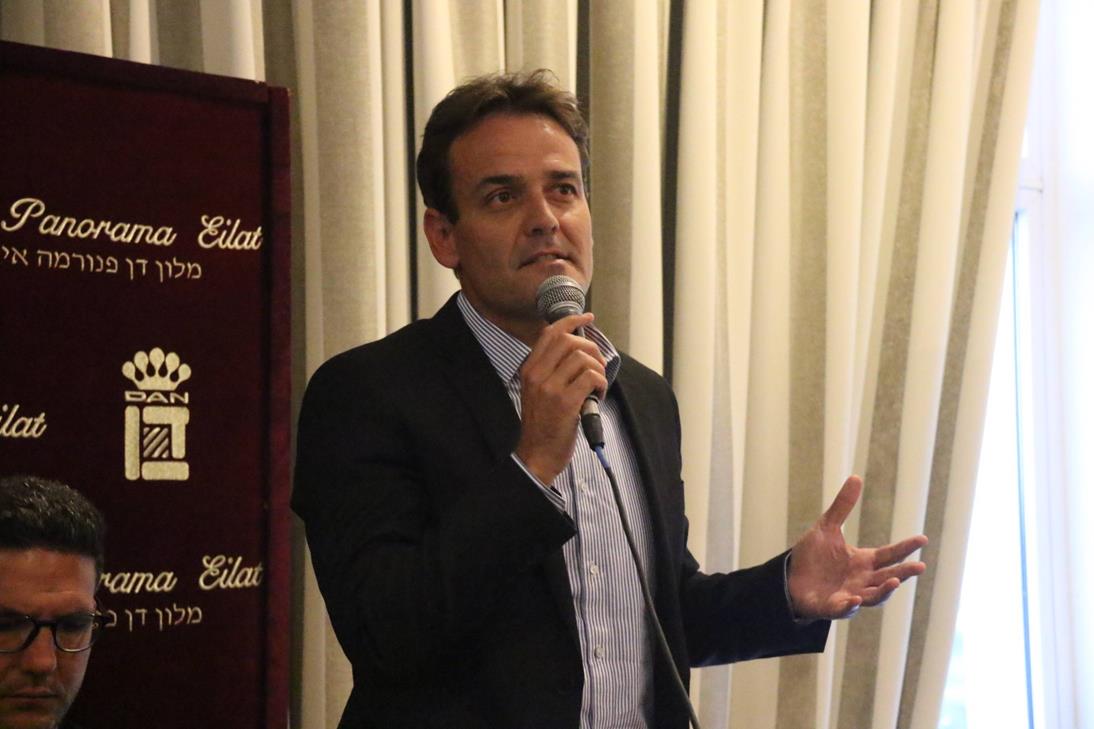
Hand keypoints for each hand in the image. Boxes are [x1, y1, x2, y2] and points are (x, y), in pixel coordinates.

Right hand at [514, 313, 606, 483]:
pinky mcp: (565, 403)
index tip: (587, 317)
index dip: (572, 321)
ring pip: (583, 358)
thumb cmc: (542, 425)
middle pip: (569, 341)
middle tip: (597, 365)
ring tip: (597, 386)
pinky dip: (601, 383)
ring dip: (598, 369)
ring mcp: (550, 388)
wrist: (536, 455)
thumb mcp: (537, 392)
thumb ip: (551, 370)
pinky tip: (598, 396)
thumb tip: (579, 349)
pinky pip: (591, 377)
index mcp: (530, 370)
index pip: (550, 333)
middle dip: (591, 348)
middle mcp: (537, 375)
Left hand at [788, 475, 926, 619]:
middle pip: (888, 577)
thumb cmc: (812, 556)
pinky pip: (844, 609)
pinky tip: (854, 599)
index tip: (922, 538)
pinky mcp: (832, 607)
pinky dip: (850, 606)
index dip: (905, 548)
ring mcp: (849, 595)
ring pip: (873, 597)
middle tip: (920, 566)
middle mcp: (862, 580)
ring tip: (894, 581)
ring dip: (884, 591)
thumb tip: (856, 477)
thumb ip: (842, 506)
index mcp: (863, 561)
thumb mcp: (827, 527)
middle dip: (904, 573)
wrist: (789, 578)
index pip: (889, 555)